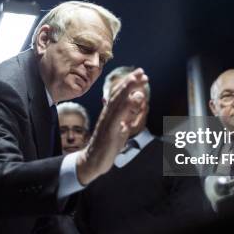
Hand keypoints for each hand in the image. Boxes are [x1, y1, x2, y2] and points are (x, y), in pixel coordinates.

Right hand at [77, 68, 147, 184]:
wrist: (92, 162)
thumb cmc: (106, 146)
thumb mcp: (119, 129)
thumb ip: (127, 117)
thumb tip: (133, 106)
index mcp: (110, 114)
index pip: (119, 94)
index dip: (129, 83)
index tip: (139, 74)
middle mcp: (107, 115)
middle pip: (118, 94)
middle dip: (129, 81)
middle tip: (140, 71)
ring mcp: (108, 122)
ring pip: (117, 102)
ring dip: (127, 88)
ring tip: (137, 78)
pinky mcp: (110, 132)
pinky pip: (118, 117)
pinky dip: (127, 106)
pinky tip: (135, 98)